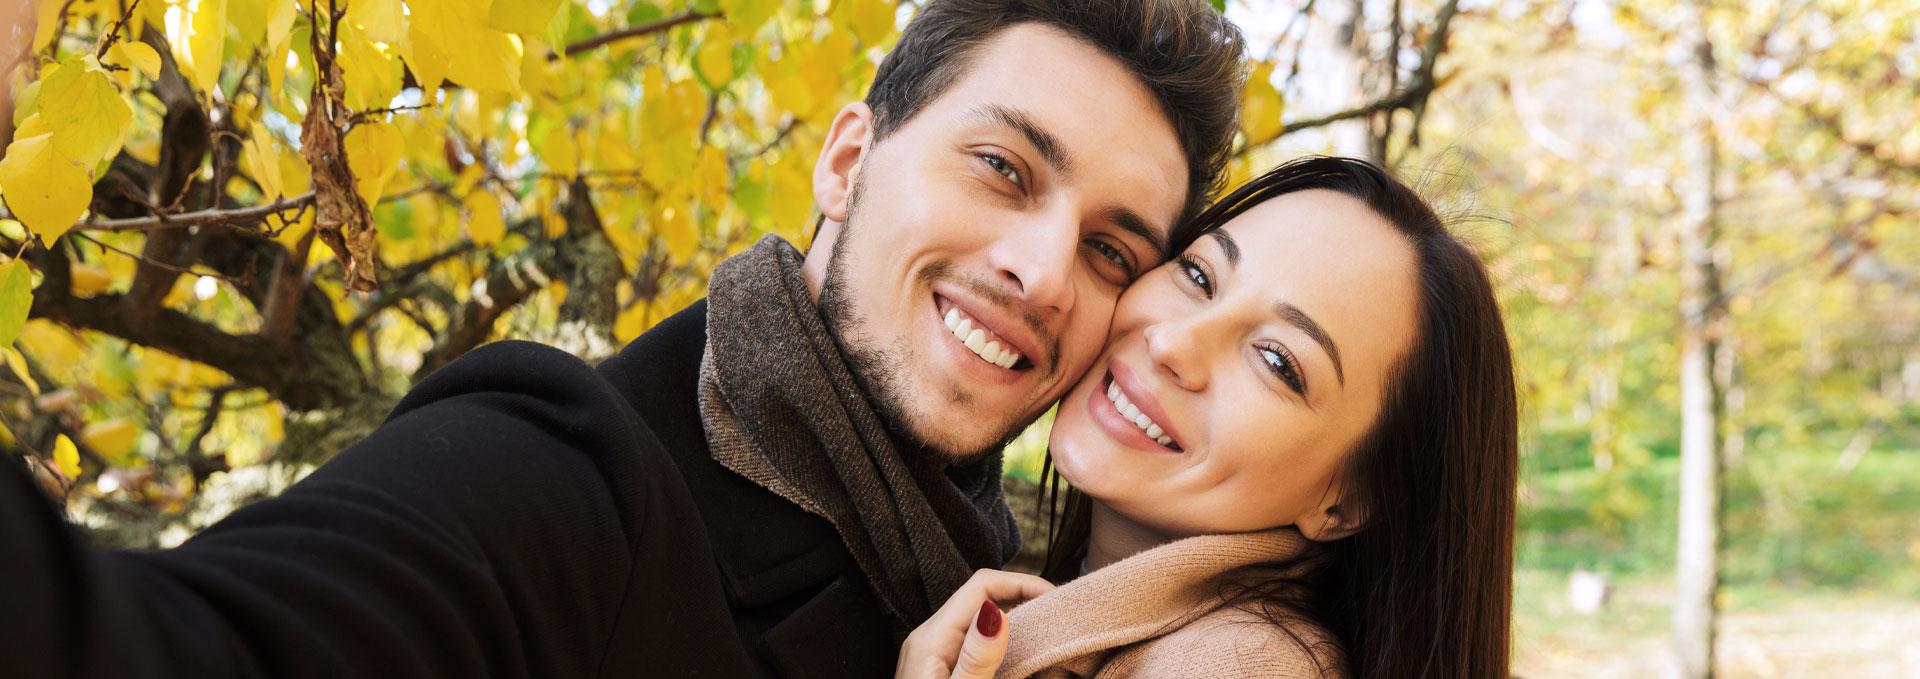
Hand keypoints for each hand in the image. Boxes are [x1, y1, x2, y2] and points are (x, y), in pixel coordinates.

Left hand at [895, 569, 1054, 678]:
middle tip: (1060, 614)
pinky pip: (976, 641)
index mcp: (931, 639)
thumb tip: (995, 614)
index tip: (1057, 598)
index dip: (1022, 582)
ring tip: (1049, 629)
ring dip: (1016, 617)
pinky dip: (1004, 638)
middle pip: (981, 597)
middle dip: (1023, 597)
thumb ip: (976, 660)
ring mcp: (936, 654)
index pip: (980, 586)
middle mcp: (931, 639)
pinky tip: (1023, 652)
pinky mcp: (944, 669)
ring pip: (980, 618)